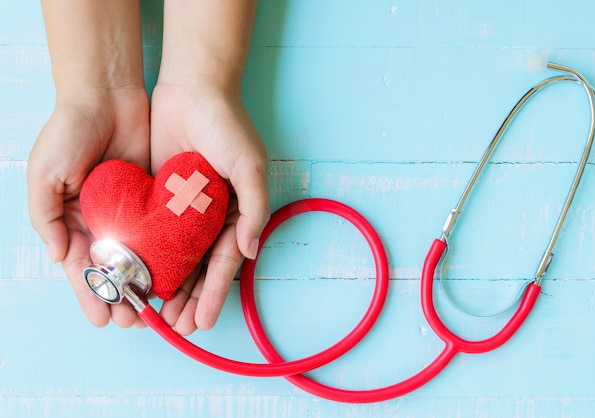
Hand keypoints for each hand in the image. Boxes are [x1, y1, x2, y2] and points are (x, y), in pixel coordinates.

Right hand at [27, 88, 149, 327]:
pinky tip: (175, 274)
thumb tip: (59, 257)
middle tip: (134, 321)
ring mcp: (128, 210)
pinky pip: (160, 231)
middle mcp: (101, 220)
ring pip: (139, 256)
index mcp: (71, 219)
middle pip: (112, 268)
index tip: (103, 318)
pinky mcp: (152, 198)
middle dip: (121, 296)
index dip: (90, 294)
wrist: (107, 94)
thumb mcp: (44, 173)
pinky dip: (165, 254)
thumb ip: (46, 217)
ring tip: (156, 308)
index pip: (82, 267)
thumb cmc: (68, 131)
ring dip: (145, 282)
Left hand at [150, 83, 269, 334]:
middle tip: (175, 327)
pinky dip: (147, 260)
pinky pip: (153, 235)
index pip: (225, 263)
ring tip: (155, 317)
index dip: (213, 294)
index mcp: (236, 214)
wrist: (193, 89)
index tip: (201, 321)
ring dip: (167, 288)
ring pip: (175, 259)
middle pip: (199, 268)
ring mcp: (183, 211)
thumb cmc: (227, 126)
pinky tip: (137, 279)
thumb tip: (250, 252)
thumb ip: (254, 208)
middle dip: (189, 300)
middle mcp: (211, 218)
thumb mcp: (249, 165)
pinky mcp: (159, 200)